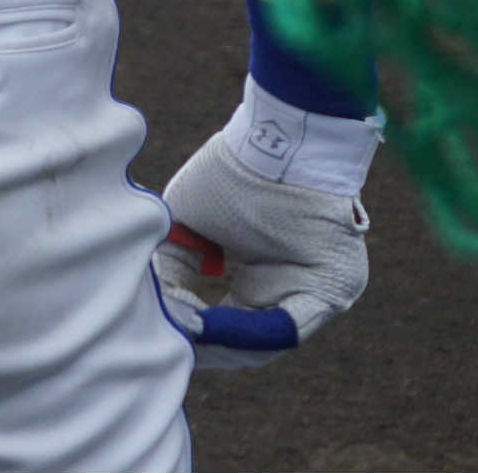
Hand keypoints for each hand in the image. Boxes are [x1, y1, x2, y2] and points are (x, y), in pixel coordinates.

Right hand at [153, 102, 374, 368]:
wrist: (277, 143)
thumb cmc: (232, 173)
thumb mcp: (186, 224)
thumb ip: (172, 267)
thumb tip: (162, 307)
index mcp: (257, 277)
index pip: (223, 322)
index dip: (190, 330)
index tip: (157, 327)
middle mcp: (286, 292)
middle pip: (245, 341)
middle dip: (205, 346)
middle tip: (169, 343)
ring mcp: (311, 294)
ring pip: (266, 341)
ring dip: (223, 342)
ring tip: (187, 333)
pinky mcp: (330, 290)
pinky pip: (291, 324)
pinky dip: (253, 331)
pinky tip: (213, 325)